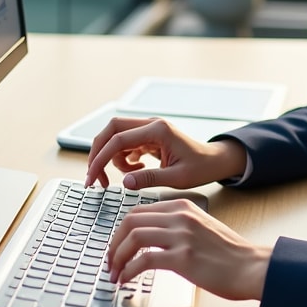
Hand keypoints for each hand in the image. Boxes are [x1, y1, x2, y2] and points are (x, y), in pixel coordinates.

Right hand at [84, 116, 247, 190]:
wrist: (214, 161)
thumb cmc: (200, 168)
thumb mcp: (177, 178)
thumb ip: (150, 179)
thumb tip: (124, 183)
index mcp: (158, 130)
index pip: (119, 139)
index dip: (100, 158)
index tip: (92, 179)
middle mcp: (151, 124)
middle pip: (112, 130)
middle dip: (98, 153)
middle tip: (94, 177)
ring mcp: (149, 128)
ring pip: (116, 137)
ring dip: (111, 158)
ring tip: (125, 179)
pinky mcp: (148, 136)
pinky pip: (126, 144)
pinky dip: (123, 159)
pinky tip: (136, 171)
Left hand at [106, 197, 271, 300]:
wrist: (250, 266)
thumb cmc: (228, 253)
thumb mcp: (200, 227)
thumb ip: (177, 226)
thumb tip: (148, 240)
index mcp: (182, 206)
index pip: (138, 211)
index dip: (121, 231)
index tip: (116, 248)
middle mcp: (180, 216)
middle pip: (130, 221)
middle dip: (114, 243)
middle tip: (110, 262)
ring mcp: (181, 235)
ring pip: (133, 237)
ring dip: (117, 257)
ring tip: (115, 273)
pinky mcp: (183, 258)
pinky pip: (144, 261)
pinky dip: (129, 271)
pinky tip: (126, 281)